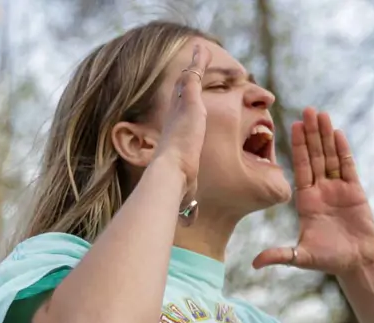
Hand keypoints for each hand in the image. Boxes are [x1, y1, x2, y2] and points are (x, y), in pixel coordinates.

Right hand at [156, 43, 208, 197]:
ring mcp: (181, 110)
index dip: (187, 112)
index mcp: (177, 139)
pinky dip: (198, 62)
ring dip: (194, 68)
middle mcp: (176, 121)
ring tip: (201, 53)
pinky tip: (202, 49)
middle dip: (188, 85)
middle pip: (182, 97)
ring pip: (187, 82)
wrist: (170, 177)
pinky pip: (194, 76)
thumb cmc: (177, 190)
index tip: (193, 109)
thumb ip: (189, 204)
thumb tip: (188, 223)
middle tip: (194, 71)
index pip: (183, 121)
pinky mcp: (189, 102)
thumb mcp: (188, 193)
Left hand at [253, 108, 373, 276]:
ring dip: (326, 136)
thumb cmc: (329, 260)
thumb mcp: (302, 257)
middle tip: (307, 110)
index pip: (300, 167)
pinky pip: (347, 167)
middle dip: (311, 133)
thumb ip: (280, 255)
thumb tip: (255, 264)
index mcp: (306, 200)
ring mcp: (338, 189)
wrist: (356, 263)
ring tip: (321, 114)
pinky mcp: (354, 192)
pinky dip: (342, 150)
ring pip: (330, 157)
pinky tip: (338, 133)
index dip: (297, 146)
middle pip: (314, 156)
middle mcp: (320, 190)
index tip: (292, 126)